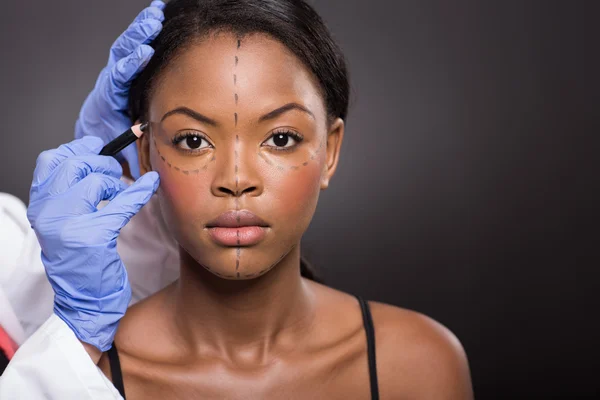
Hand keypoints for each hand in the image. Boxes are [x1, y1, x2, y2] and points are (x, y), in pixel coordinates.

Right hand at [27, 137, 159, 351]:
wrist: (84, 301)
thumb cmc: (81, 261)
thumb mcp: (64, 223)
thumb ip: (71, 192)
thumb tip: (93, 153)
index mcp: (39, 207)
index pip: (50, 161)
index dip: (76, 148)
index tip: (96, 145)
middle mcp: (48, 213)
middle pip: (75, 165)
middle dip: (102, 165)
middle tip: (115, 176)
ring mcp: (69, 225)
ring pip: (96, 181)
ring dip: (115, 183)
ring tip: (119, 195)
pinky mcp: (94, 237)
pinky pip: (121, 204)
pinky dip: (139, 191)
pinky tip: (151, 184)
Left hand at [74, 1, 165, 179]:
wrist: (95, 133)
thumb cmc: (109, 142)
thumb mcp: (117, 153)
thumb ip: (132, 159)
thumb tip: (147, 178)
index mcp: (108, 98)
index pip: (117, 76)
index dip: (130, 65)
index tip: (144, 54)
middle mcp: (111, 80)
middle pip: (122, 53)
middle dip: (137, 36)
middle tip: (152, 23)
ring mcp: (118, 71)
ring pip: (128, 45)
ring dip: (142, 28)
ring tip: (157, 13)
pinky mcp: (127, 68)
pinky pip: (134, 46)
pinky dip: (145, 31)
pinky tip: (158, 16)